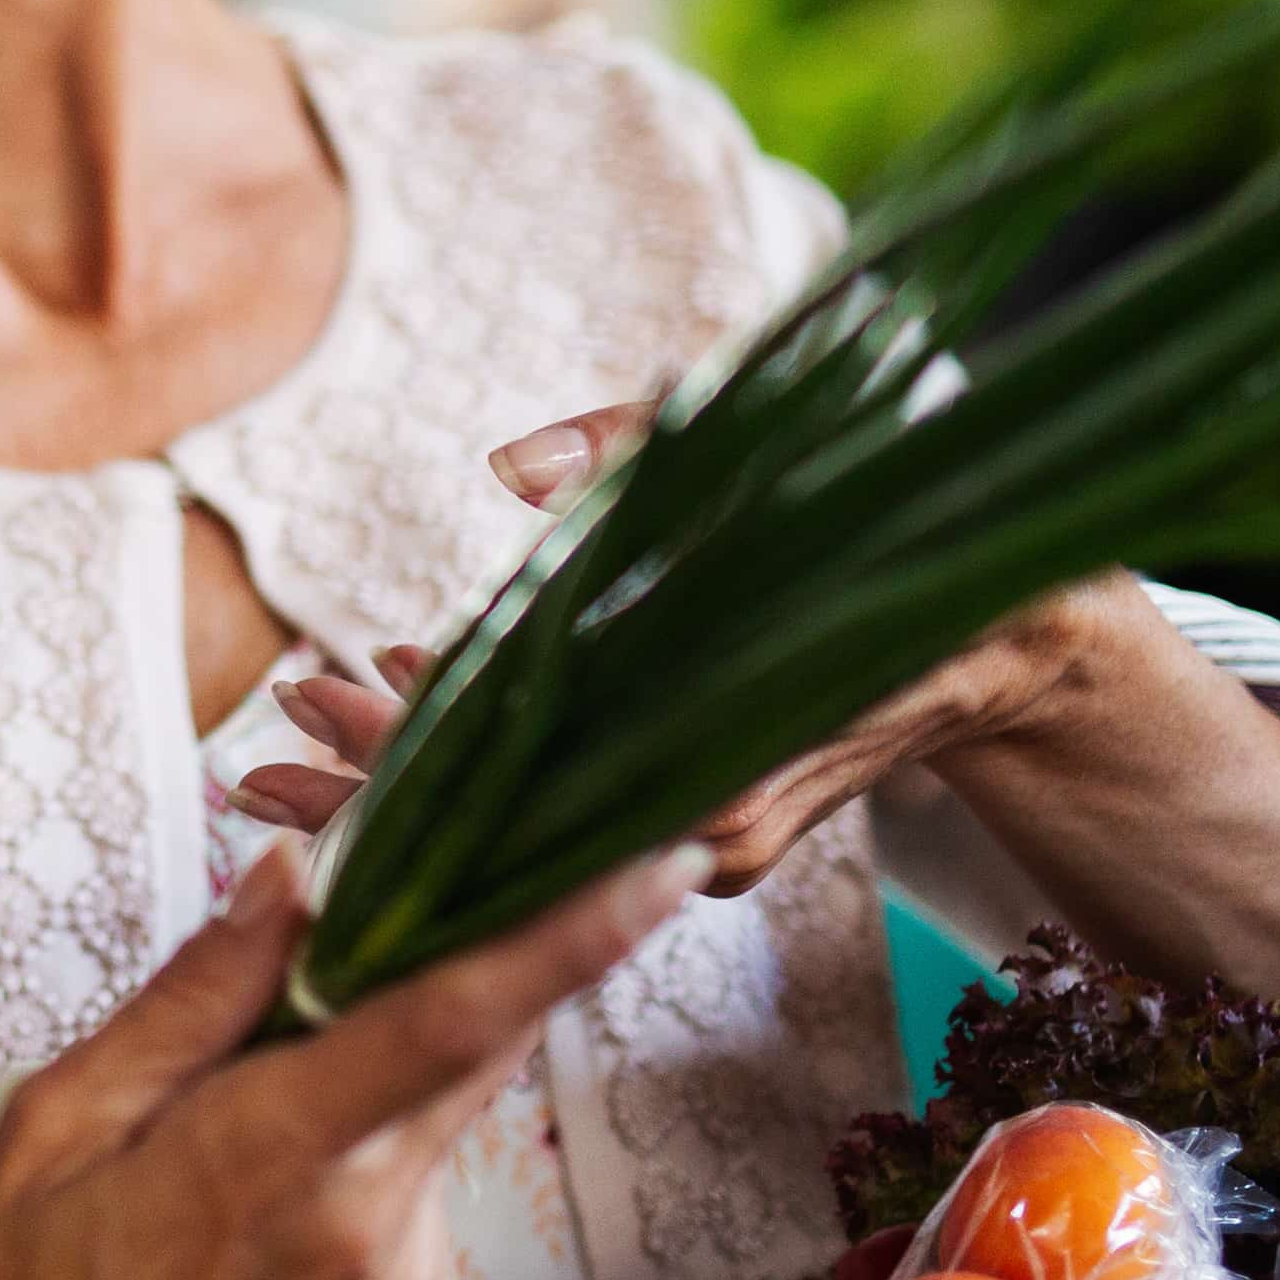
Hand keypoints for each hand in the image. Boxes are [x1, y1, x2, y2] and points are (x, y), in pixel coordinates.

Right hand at [0, 843, 698, 1279]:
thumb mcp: (64, 1119)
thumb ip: (198, 995)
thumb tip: (291, 873)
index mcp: (271, 1155)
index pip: (454, 1021)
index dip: (570, 935)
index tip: (659, 865)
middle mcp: (370, 1228)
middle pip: (474, 1053)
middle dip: (461, 968)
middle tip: (389, 918)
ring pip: (432, 1126)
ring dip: (376, 1085)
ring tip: (239, 1134)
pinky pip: (415, 1203)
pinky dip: (364, 1167)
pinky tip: (260, 1218)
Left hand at [253, 405, 1137, 891]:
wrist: (1020, 633)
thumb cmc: (902, 527)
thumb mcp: (777, 453)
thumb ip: (639, 443)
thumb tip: (511, 469)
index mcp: (707, 754)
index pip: (518, 766)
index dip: (405, 745)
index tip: (316, 712)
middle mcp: (697, 823)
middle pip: (501, 822)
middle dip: (372, 790)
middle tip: (259, 761)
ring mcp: (700, 835)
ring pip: (528, 826)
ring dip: (413, 791)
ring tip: (287, 761)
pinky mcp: (705, 822)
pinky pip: (575, 810)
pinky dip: (492, 776)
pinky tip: (411, 731)